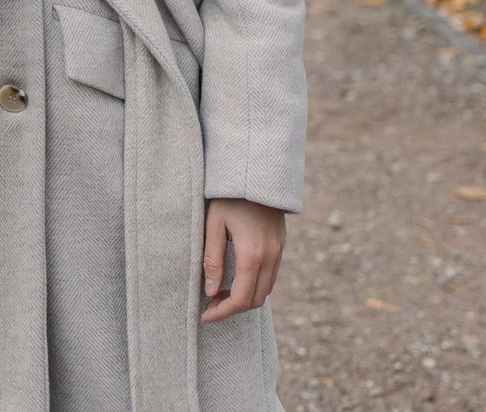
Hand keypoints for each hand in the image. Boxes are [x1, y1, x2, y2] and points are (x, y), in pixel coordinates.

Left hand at [201, 197, 286, 321]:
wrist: (256, 170)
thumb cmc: (229, 195)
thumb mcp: (213, 225)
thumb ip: (212, 260)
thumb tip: (210, 291)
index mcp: (252, 254)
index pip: (240, 299)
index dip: (222, 312)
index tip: (205, 316)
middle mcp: (271, 256)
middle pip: (256, 299)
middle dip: (233, 308)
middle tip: (210, 306)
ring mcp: (279, 250)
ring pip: (266, 289)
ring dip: (245, 298)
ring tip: (219, 294)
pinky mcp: (280, 244)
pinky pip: (271, 275)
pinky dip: (254, 285)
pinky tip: (236, 278)